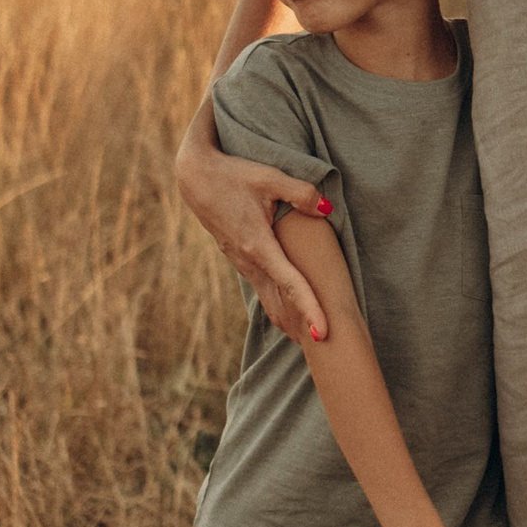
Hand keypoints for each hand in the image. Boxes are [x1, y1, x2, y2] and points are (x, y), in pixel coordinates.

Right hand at [174, 119, 333, 344]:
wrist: (195, 177)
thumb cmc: (234, 174)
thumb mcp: (269, 176)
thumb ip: (301, 192)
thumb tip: (327, 208)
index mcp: (258, 245)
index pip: (290, 284)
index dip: (309, 309)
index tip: (323, 333)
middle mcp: (249, 261)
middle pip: (281, 303)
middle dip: (303, 327)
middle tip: (331, 351)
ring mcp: (242, 263)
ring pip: (270, 301)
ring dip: (291, 321)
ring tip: (314, 342)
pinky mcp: (240, 259)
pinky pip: (263, 290)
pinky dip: (279, 307)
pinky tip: (290, 317)